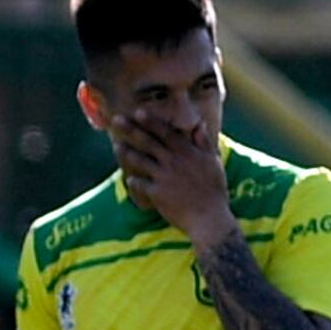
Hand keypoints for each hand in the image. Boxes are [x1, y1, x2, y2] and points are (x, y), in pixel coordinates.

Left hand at [112, 112, 232, 240]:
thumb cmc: (214, 190)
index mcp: (187, 153)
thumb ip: (204, 142)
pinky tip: (128, 180)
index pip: (165, 132)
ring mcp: (163, 177)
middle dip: (131, 130)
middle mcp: (173, 162)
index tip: (137, 112)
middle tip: (116, 120)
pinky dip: (133, 181)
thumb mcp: (213, 162)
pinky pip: (140, 184)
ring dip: (127, 153)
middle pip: (148, 142)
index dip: (150, 122)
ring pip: (140, 161)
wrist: (209, 217)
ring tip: (116, 146)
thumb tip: (199, 124)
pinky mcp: (156, 194)